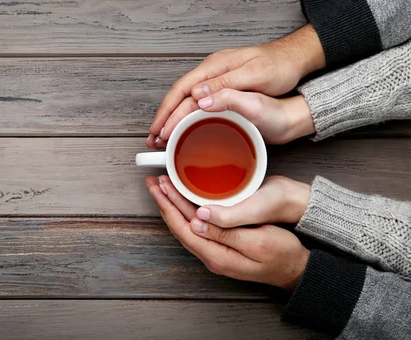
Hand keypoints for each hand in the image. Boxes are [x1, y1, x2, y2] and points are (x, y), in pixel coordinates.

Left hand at [146, 175, 309, 290]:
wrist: (297, 269)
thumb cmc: (282, 254)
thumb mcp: (258, 241)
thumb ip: (226, 232)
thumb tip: (197, 222)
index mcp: (216, 255)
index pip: (183, 227)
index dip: (168, 205)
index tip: (158, 186)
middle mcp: (211, 256)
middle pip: (180, 226)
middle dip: (165, 203)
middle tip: (153, 182)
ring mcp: (215, 252)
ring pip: (186, 226)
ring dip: (173, 205)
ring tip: (163, 187)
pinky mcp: (222, 246)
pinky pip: (197, 227)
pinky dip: (186, 210)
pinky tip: (183, 200)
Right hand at [147, 24, 324, 147]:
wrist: (295, 58)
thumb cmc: (278, 66)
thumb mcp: (255, 76)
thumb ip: (226, 86)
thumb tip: (196, 98)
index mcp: (214, 67)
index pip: (181, 90)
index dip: (167, 111)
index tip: (158, 130)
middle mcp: (211, 70)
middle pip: (178, 95)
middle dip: (164, 117)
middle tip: (153, 139)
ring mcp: (215, 77)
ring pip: (186, 98)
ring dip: (172, 118)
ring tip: (162, 137)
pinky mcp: (222, 84)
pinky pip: (196, 100)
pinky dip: (185, 115)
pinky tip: (183, 126)